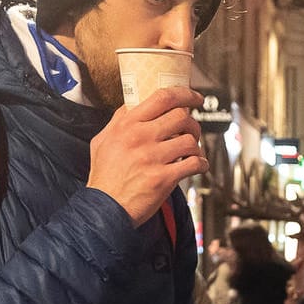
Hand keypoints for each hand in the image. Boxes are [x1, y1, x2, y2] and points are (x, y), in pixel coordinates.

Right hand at [86, 86, 207, 224]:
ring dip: (196, 146)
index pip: (162, 98)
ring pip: (190, 141)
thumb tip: (133, 105)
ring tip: (191, 152)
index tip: (194, 98)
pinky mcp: (163, 178)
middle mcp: (140, 137)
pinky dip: (201, 164)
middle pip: (181, 117)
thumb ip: (118, 121)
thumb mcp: (102, 140)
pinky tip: (197, 166)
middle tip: (192, 131)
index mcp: (127, 125)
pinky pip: (194, 164)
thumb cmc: (104, 176)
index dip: (185, 94)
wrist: (103, 208)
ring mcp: (152, 158)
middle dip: (192, 123)